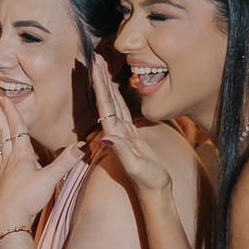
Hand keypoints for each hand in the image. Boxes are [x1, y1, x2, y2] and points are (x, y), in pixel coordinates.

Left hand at [0, 94, 86, 241]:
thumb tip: (82, 145)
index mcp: (22, 154)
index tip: (2, 95)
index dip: (11, 110)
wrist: (9, 219)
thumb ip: (66, 161)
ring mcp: (2, 170)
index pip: (16, 126)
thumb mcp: (50, 178)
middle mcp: (9, 158)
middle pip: (2, 130)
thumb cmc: (28, 198)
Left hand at [90, 57, 172, 199]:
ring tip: (101, 67)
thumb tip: (107, 137)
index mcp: (115, 135)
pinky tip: (114, 89)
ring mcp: (121, 133)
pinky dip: (117, 97)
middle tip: (94, 57)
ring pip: (112, 103)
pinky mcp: (129, 136)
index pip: (104, 105)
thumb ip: (122, 153)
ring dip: (106, 85)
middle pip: (105, 100)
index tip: (94, 66)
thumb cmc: (148, 181)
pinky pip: (121, 111)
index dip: (99, 84)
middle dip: (100, 78)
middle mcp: (115, 132)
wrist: (154, 192)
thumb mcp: (136, 168)